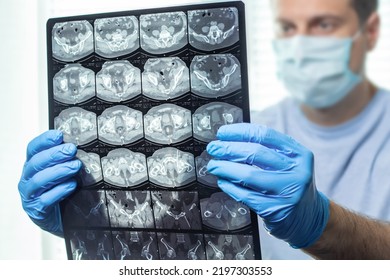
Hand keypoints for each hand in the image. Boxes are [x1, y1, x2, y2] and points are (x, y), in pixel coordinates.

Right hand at [18, 130, 81, 236]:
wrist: (58, 220)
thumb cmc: (59, 192)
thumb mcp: (61, 173)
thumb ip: (64, 160)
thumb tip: (77, 145)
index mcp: (32, 166)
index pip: (33, 149)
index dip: (44, 140)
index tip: (59, 135)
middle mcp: (27, 179)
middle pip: (36, 163)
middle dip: (55, 154)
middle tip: (72, 149)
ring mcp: (30, 196)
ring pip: (39, 180)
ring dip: (59, 171)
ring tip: (75, 166)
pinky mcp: (37, 211)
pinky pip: (45, 200)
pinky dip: (59, 191)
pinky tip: (72, 185)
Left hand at [207, 123, 329, 247]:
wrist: (310, 218)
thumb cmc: (291, 185)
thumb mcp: (289, 164)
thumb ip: (268, 151)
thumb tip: (231, 140)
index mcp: (299, 154)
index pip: (265, 135)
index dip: (240, 132)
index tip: (223, 133)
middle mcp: (297, 171)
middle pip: (255, 153)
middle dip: (229, 149)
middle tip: (214, 148)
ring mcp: (288, 192)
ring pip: (249, 175)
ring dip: (226, 168)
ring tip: (214, 165)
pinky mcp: (276, 210)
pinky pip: (246, 195)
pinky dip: (230, 187)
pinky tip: (223, 182)